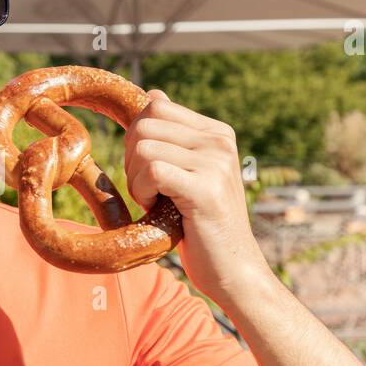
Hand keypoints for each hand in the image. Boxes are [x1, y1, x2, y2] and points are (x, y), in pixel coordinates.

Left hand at [124, 89, 272, 304]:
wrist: (232, 271)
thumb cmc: (202, 226)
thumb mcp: (188, 173)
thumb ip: (173, 138)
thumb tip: (154, 94)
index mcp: (217, 133)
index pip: (156, 105)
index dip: (137, 138)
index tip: (149, 171)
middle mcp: (220, 141)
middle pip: (144, 124)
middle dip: (132, 159)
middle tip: (149, 190)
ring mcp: (216, 162)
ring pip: (143, 147)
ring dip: (136, 180)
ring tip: (157, 202)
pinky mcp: (205, 187)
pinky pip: (151, 170)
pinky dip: (143, 192)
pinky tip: (158, 209)